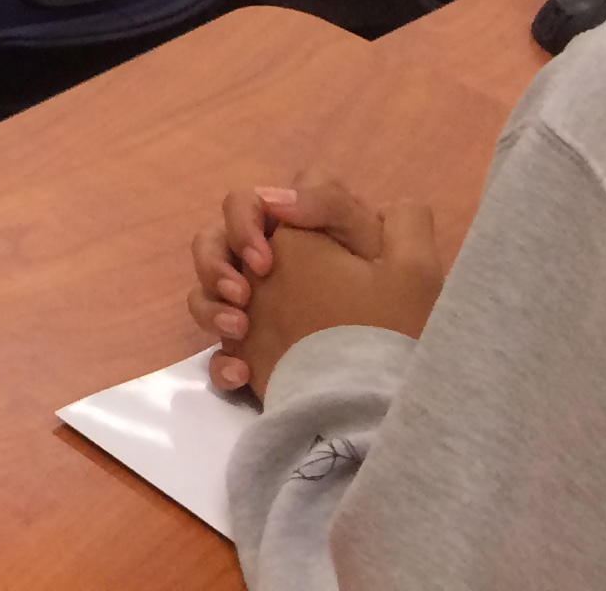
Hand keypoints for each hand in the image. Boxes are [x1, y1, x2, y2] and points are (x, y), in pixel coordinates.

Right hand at [188, 175, 444, 392]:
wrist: (390, 409)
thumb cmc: (398, 329)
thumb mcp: (398, 260)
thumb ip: (340, 207)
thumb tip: (272, 196)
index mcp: (310, 240)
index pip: (262, 201)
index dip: (252, 216)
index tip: (266, 257)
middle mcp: (279, 268)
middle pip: (219, 236)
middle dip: (217, 257)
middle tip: (243, 293)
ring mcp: (262, 313)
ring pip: (206, 288)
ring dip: (210, 303)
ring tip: (239, 330)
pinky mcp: (255, 357)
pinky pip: (217, 352)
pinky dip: (221, 361)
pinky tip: (240, 372)